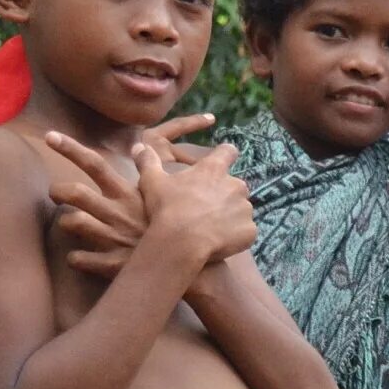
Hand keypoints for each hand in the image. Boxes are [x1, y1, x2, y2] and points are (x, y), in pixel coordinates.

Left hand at [44, 116, 215, 277]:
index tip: (50, 136)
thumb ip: (151, 167)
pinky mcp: (112, 263)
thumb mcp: (170, 190)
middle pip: (76, 193)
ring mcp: (112, 237)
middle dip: (58, 190)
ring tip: (70, 223)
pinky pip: (80, 260)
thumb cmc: (182, 222)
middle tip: (56, 192)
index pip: (96, 163)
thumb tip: (142, 145)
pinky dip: (76, 259)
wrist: (197, 262)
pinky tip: (78, 257)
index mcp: (127, 193)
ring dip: (65, 222)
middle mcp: (115, 212)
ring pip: (72, 223)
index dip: (71, 148)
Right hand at [138, 133, 253, 269]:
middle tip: (204, 207)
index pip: (228, 151)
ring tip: (209, 227)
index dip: (225, 154)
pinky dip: (236, 235)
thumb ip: (148, 161)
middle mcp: (236, 185)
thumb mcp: (151, 182)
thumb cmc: (166, 208)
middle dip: (224, 193)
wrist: (181, 242)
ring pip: (241, 209)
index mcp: (214, 170)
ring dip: (230, 214)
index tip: (221, 158)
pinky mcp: (250, 230)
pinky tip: (218, 241)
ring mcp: (245, 209)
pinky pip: (245, 231)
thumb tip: (138, 146)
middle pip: (235, 185)